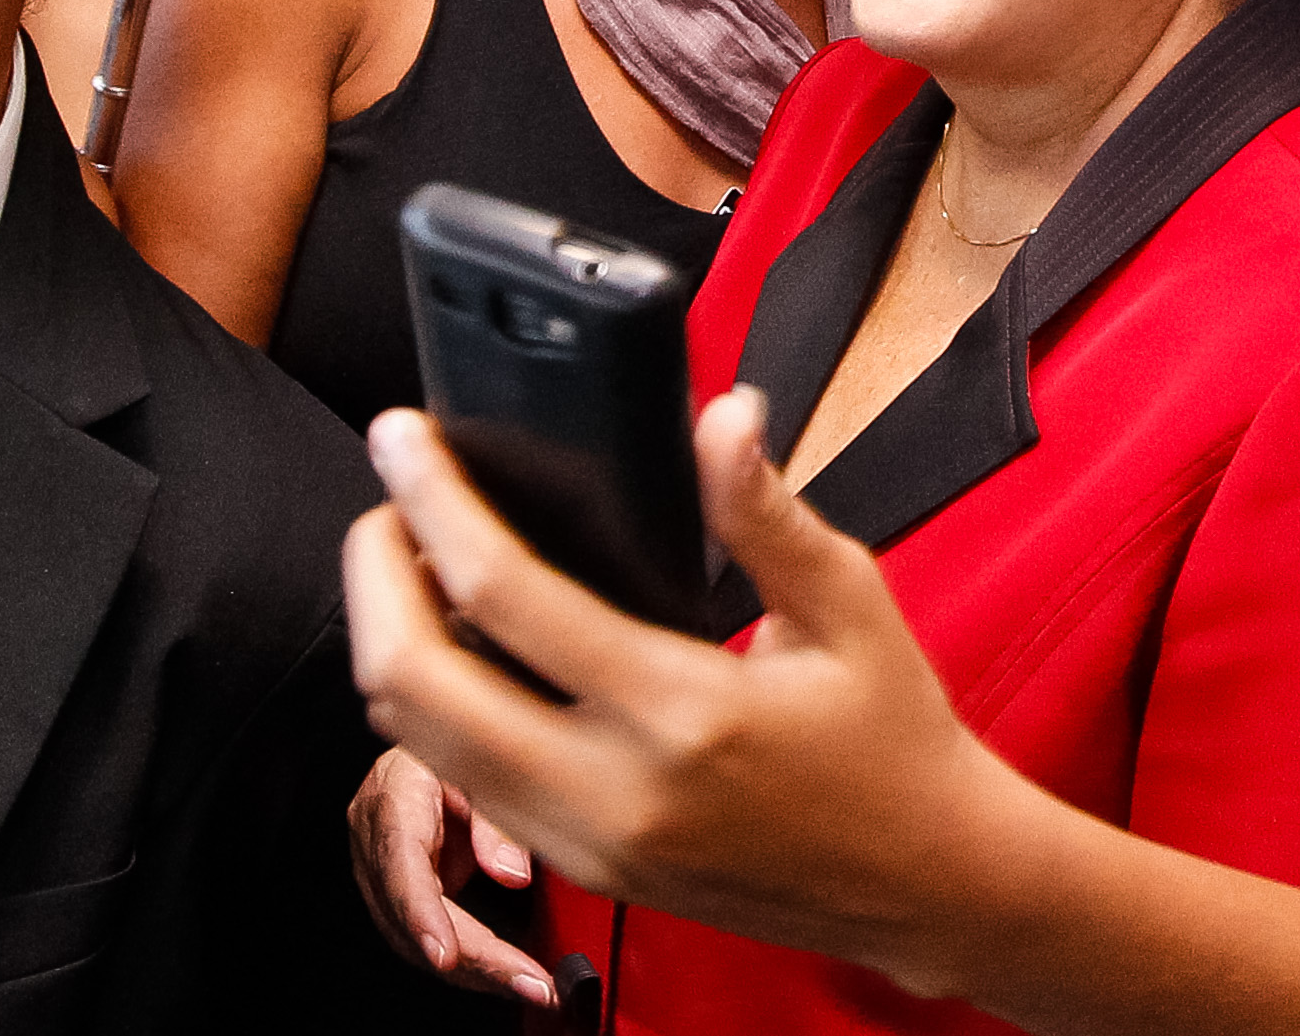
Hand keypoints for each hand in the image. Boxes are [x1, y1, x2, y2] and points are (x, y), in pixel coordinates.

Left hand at [342, 387, 1026, 999]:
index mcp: (682, 712)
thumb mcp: (850, 606)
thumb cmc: (890, 738)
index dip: (433, 502)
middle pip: (415, 682)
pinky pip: (460, 782)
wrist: (925, 884)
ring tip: (411, 557)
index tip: (401, 437)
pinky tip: (458, 642)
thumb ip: (766, 512)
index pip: (505, 597)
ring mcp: (587, 844)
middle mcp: (614, 792)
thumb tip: (722, 416)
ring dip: (388, 640)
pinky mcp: (582, 872)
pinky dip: (430, 705)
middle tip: (390, 500)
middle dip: (373, 574)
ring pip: (414, 741)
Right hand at [346, 746, 554, 1004]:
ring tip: (530, 984)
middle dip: (473, 959)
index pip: (400, 863)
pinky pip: (424, 935)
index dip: (422, 914)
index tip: (447, 956)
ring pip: (415, 937)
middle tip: (531, 982)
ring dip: (473, 970)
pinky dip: (467, 960)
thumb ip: (496, 818)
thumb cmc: (454, 742)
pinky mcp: (397, 890)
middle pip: (411, 915)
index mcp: (393, 794)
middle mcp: (376, 837)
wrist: (430, 734)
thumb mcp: (482, 763)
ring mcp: (381, 868)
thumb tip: (512, 873)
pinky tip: (505, 971)